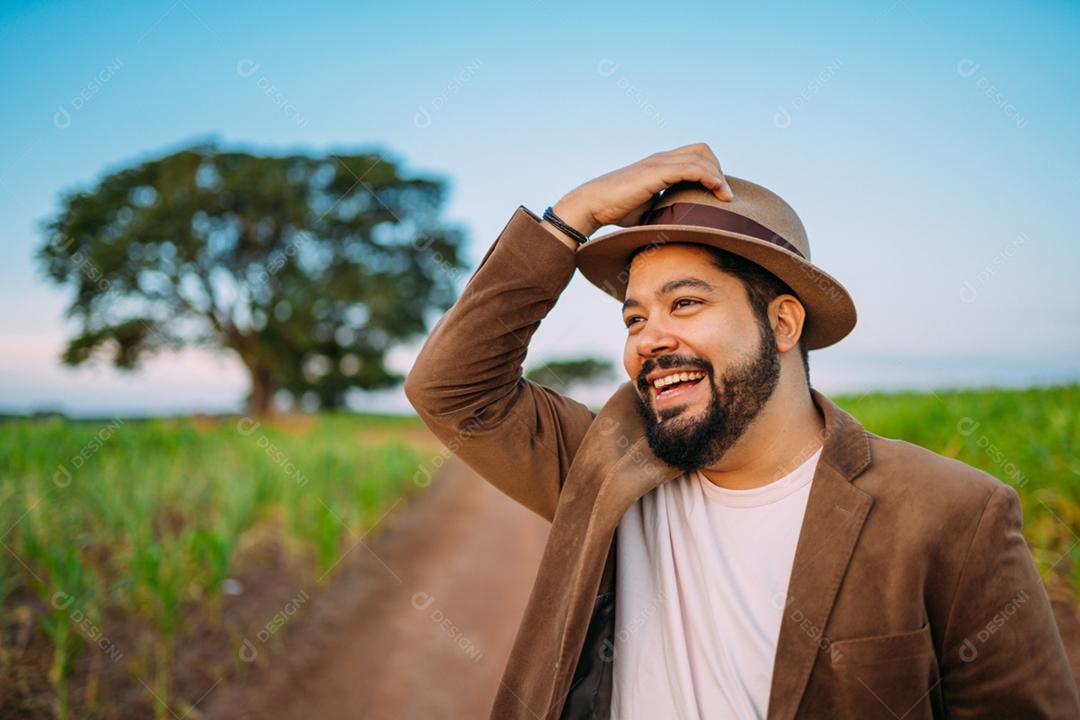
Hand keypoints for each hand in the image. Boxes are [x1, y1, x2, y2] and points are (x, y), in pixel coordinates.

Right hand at [547, 143, 732, 244]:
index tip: (717, 193)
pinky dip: (709, 177)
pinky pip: (692, 168)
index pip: (694, 155)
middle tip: (723, 195)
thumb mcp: (646, 210)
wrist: (592, 205)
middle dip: (717, 169)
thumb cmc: (614, 211)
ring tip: (726, 198)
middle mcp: (661, 158)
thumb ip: (663, 211)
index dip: (710, 170)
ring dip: (718, 175)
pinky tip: (717, 192)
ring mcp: (659, 162)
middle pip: (702, 150)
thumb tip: (679, 230)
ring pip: (701, 156)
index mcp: (659, 164)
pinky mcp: (657, 172)